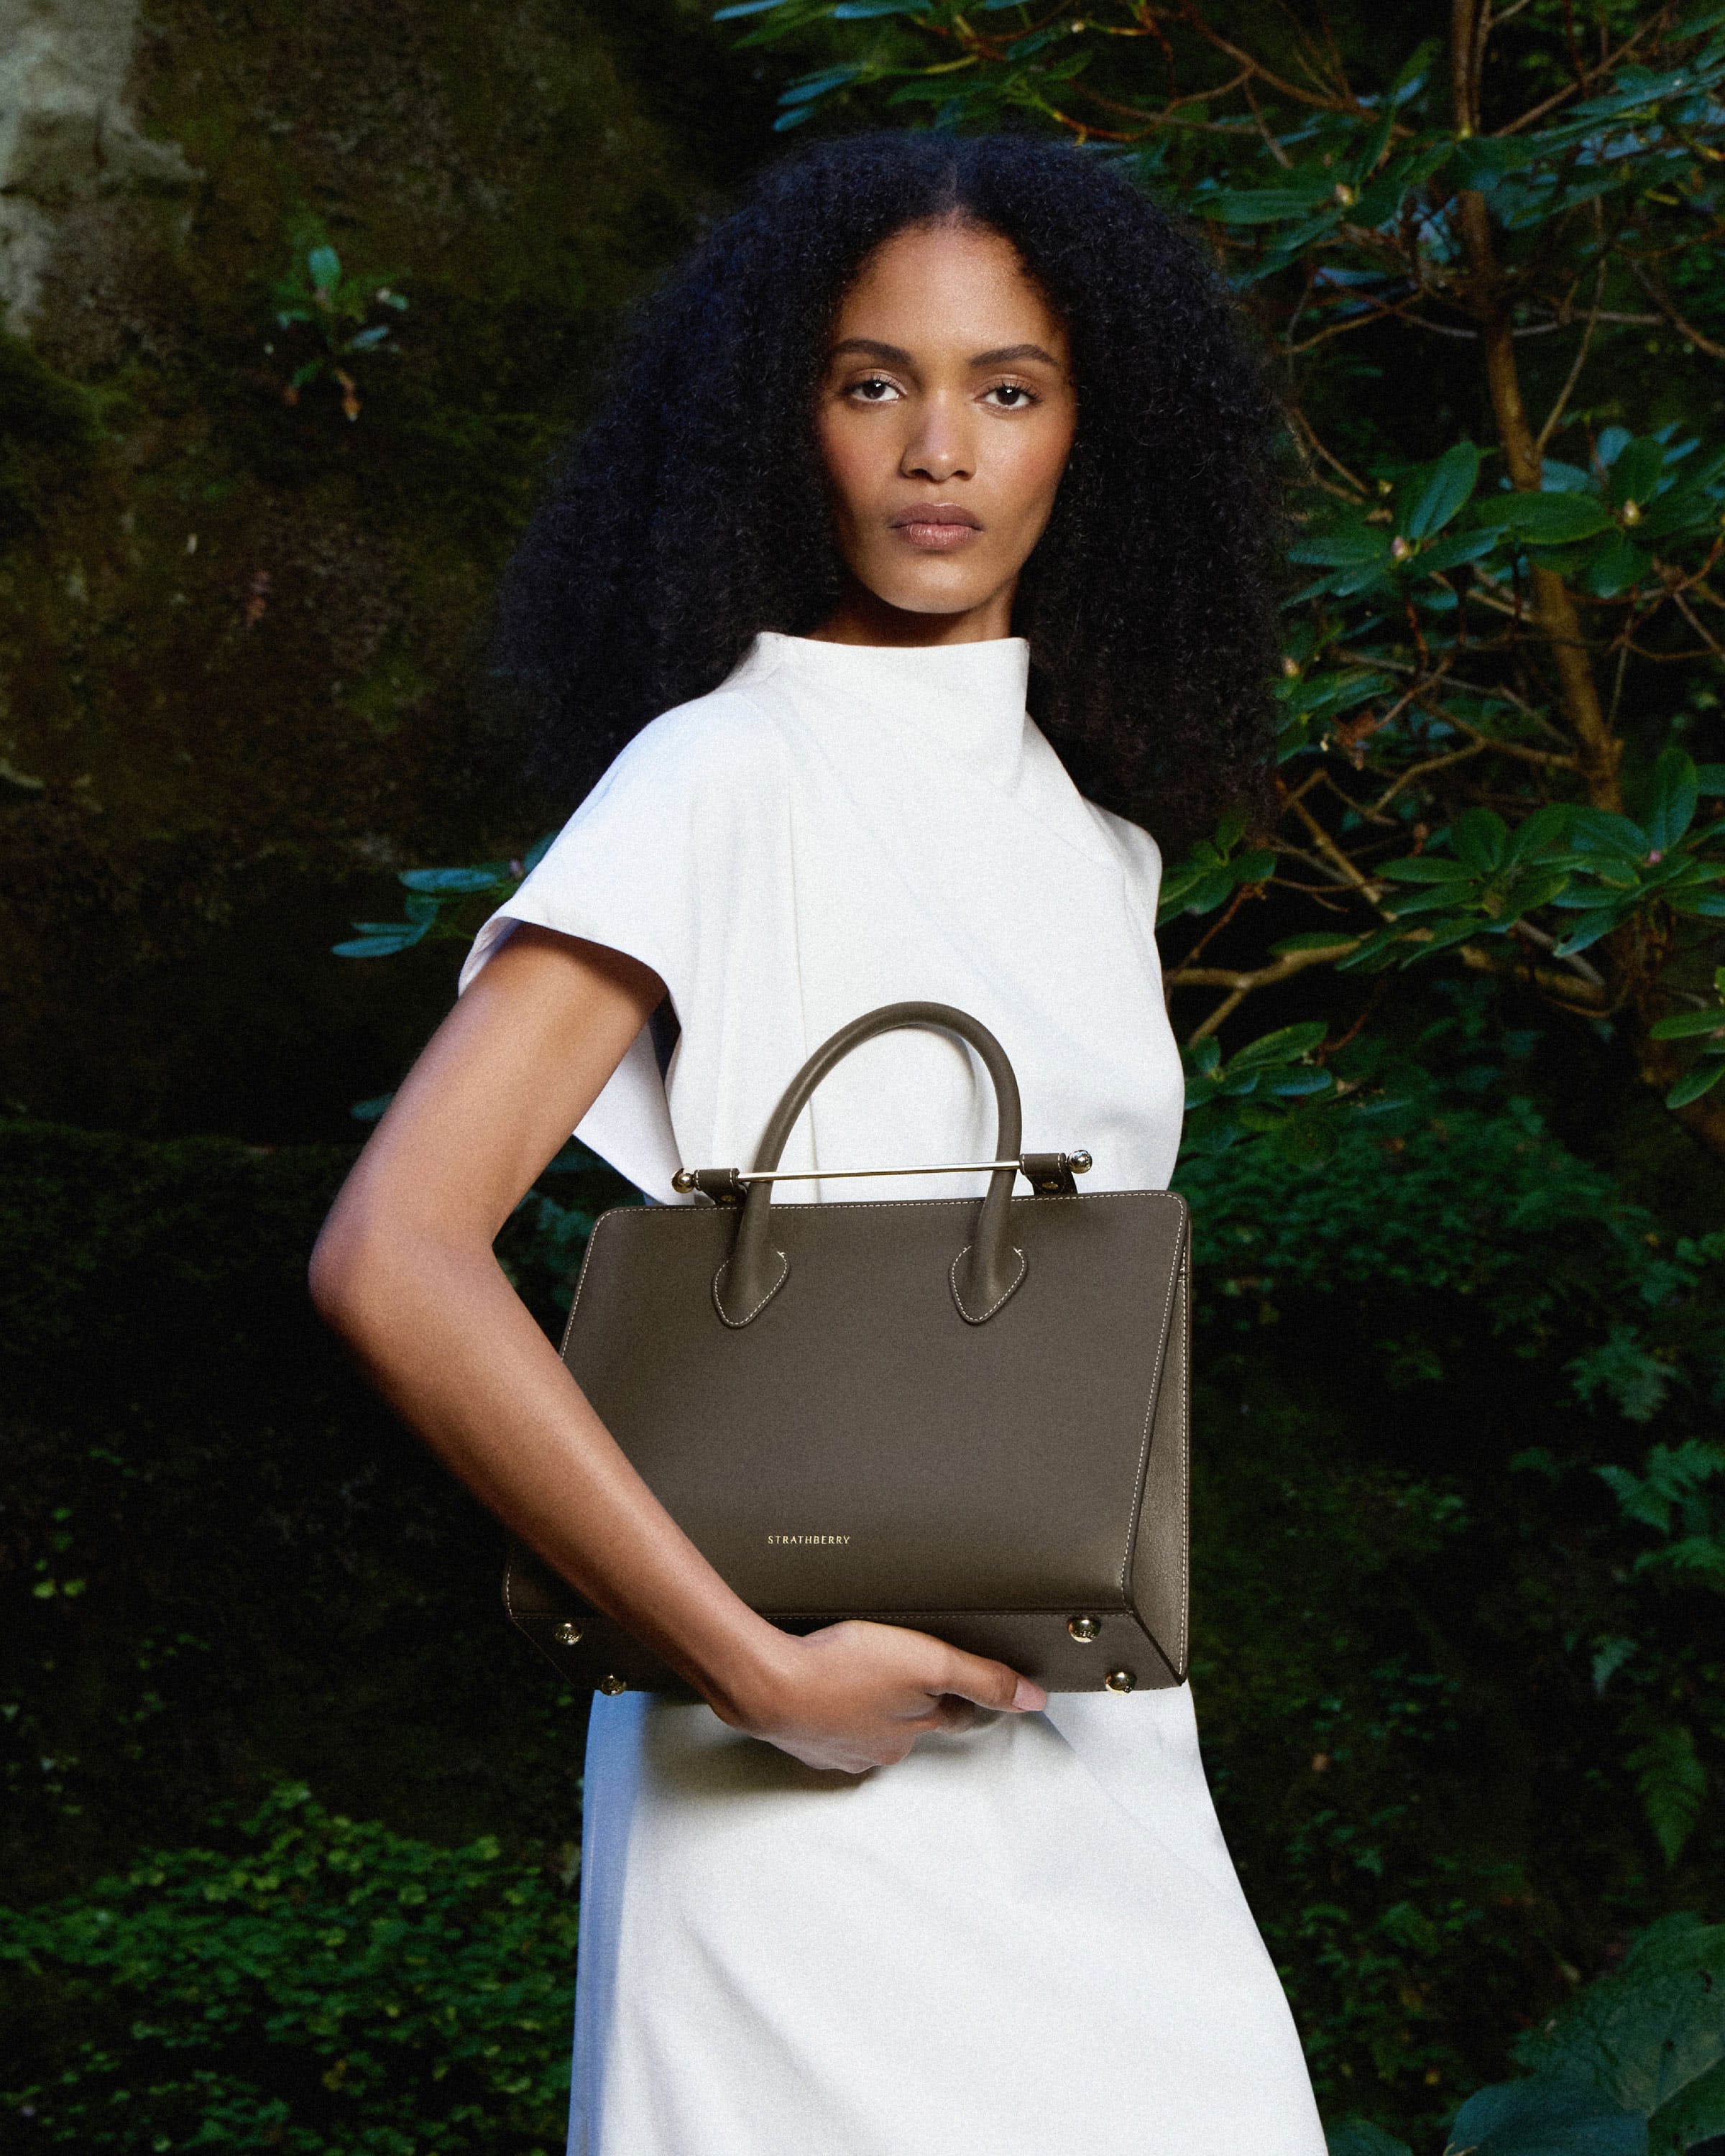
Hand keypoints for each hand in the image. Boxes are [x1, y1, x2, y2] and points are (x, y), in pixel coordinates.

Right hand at [722, 1619, 1046, 1773]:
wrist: (763, 1683)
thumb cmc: (842, 1669)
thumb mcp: (928, 1662)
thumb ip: (982, 1678)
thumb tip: (1034, 1699)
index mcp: (910, 1732)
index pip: (952, 1712)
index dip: (960, 1689)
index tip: (963, 1675)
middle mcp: (877, 1749)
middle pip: (909, 1722)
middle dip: (911, 1699)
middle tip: (906, 1666)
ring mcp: (835, 1747)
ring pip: (867, 1725)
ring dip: (868, 1704)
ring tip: (862, 1671)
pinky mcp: (800, 1736)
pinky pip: (826, 1724)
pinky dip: (829, 1707)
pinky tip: (821, 1684)